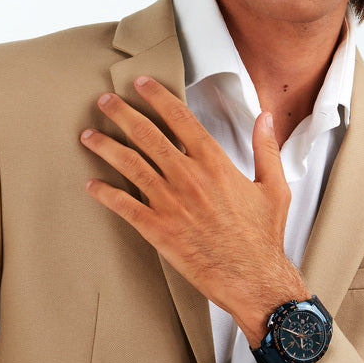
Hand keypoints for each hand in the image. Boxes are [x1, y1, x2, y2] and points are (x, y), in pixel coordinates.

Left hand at [80, 75, 307, 346]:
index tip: (141, 83)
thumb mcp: (275, 187)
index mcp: (215, 163)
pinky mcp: (159, 230)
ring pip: (130, 165)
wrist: (253, 279)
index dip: (157, 97)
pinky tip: (91, 185)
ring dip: (106, 147)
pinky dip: (106, 194)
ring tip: (88, 135)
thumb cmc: (264, 236)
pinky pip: (125, 206)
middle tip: (104, 100)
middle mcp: (188, 177)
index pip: (180, 118)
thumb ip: (266, 148)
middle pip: (147, 135)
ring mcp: (170, 203)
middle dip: (122, 113)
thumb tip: (264, 117)